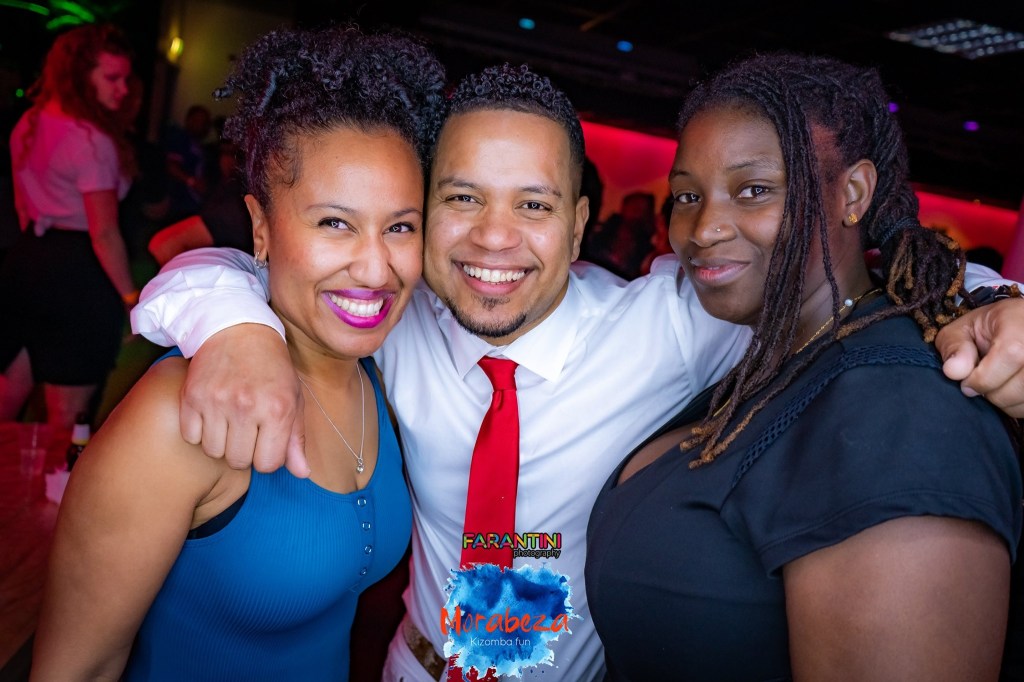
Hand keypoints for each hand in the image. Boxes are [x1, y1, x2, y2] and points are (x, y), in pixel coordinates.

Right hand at [181, 324, 308, 476]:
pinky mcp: (192, 396)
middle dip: (244, 451)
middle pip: (239, 461)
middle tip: (247, 428)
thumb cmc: (272, 368)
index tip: (266, 440)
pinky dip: (199, 431)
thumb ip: (296, 439)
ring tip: (229, 420)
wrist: (238, 329)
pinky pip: (191, 436)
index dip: (267, 456)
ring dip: (221, 442)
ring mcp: (216, 401)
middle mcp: (247, 406)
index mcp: (277, 409)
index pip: (268, 464)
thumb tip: (303, 473)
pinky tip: (211, 413)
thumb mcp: (293, 398)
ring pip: (213, 451)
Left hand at [935, 297, 1023, 417]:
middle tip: (982, 383)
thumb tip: (954, 371)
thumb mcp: (964, 328)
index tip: (967, 383)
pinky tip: (1011, 390)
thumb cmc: (990, 328)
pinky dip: (1018, 406)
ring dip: (1006, 402)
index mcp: (1020, 323)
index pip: (1012, 355)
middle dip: (993, 393)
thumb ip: (954, 347)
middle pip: (1022, 383)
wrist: (1020, 324)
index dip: (984, 378)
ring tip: (998, 384)